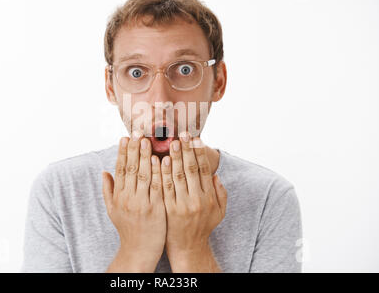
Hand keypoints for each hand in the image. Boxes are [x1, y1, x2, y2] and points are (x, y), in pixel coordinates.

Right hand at [102, 133, 165, 271]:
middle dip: (134, 149)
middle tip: (137, 132)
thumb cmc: (127, 228)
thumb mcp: (112, 210)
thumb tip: (104, 171)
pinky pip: (158, 187)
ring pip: (144, 175)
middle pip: (131, 169)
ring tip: (148, 140)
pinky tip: (161, 159)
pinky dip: (159, 172)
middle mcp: (127, 198)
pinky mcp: (156, 209)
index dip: (123, 153)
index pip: (120, 170)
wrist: (139, 251)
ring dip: (146, 156)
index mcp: (118, 196)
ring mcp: (142, 203)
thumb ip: (108, 190)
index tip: (125, 138)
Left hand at [161, 134, 227, 270]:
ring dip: (174, 157)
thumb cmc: (203, 226)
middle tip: (183, 134)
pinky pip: (165, 187)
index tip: (196, 139)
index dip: (200, 153)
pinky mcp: (168, 209)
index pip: (204, 170)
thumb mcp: (219, 212)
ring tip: (171, 142)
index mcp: (209, 197)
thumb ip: (221, 192)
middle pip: (191, 169)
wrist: (188, 247)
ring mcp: (182, 204)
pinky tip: (159, 160)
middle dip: (187, 150)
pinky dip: (162, 173)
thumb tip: (216, 175)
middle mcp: (197, 200)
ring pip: (177, 176)